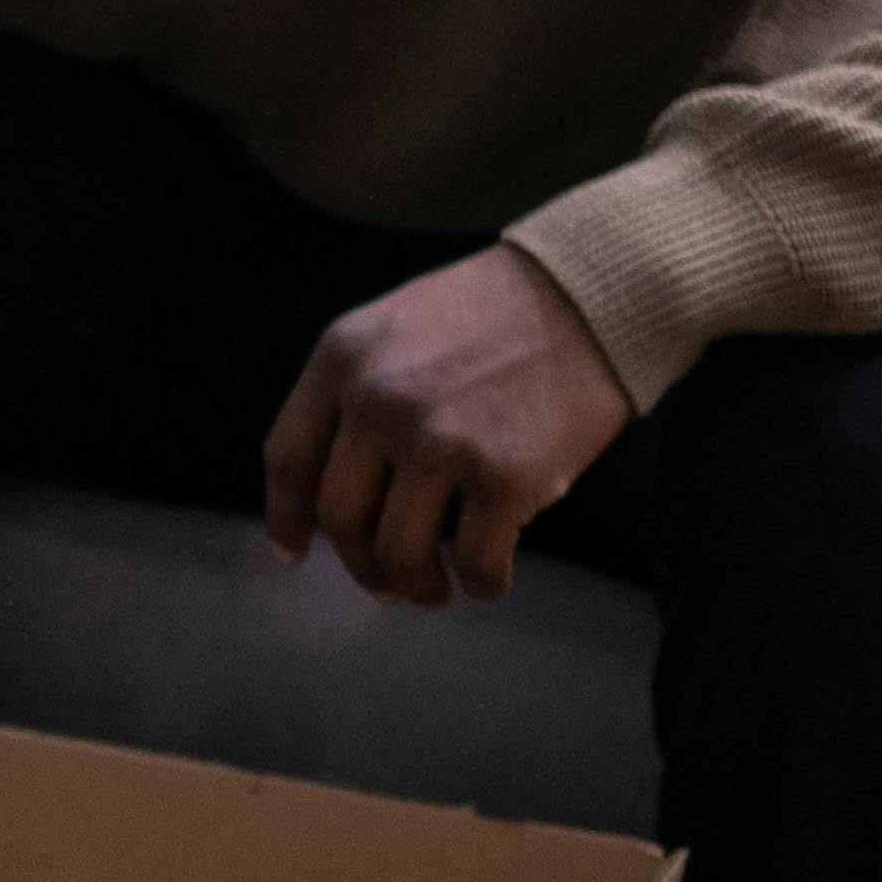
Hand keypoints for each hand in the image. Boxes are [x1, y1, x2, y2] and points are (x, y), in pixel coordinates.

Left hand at [262, 247, 629, 607]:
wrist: (594, 291)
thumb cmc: (496, 317)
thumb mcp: (396, 329)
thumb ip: (353, 395)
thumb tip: (322, 501)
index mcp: (343, 359)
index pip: (288, 460)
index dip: (286, 519)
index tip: (296, 553)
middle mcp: (380, 400)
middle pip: (340, 519)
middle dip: (361, 565)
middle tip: (387, 582)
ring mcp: (441, 440)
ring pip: (398, 554)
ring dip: (414, 586)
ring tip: (435, 589)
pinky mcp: (506, 476)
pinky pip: (476, 562)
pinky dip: (481, 586)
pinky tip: (489, 580)